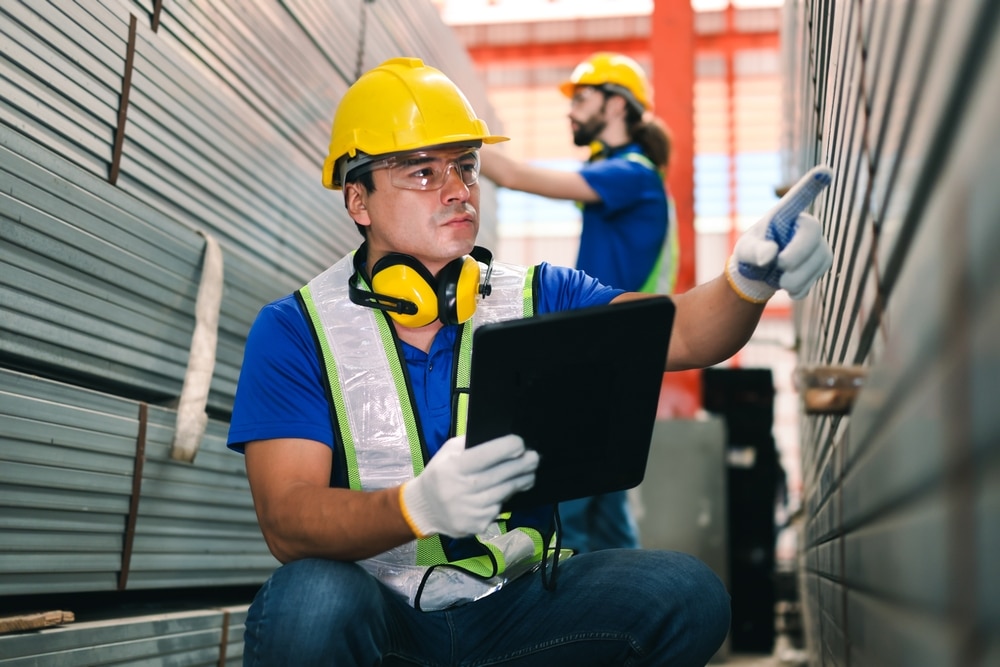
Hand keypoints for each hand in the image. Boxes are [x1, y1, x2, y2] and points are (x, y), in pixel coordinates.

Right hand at [401, 434, 538, 538]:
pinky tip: (506, 493)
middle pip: (500, 475)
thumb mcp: (448, 453)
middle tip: (535, 458)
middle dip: (521, 465)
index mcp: (453, 467)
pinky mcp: (475, 525)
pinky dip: (503, 500)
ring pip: (503, 494)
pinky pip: (497, 509)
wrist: (423, 508)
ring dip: (520, 482)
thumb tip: (499, 435)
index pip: (485, 456)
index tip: (520, 443)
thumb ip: (470, 443)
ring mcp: (469, 510)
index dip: (505, 448)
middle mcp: (460, 489)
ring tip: (530, 474)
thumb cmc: (440, 474)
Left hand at [727, 165, 833, 302]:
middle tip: (779, 266)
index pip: (799, 197)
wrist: (761, 274)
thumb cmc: (752, 254)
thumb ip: (754, 251)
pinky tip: (789, 288)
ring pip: (819, 259)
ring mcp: (817, 243)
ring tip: (779, 282)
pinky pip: (818, 275)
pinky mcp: (822, 261)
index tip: (825, 170)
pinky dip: (801, 286)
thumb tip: (770, 255)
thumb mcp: (745, 251)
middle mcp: (805, 225)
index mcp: (785, 215)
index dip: (812, 184)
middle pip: (813, 234)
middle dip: (797, 255)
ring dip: (798, 276)